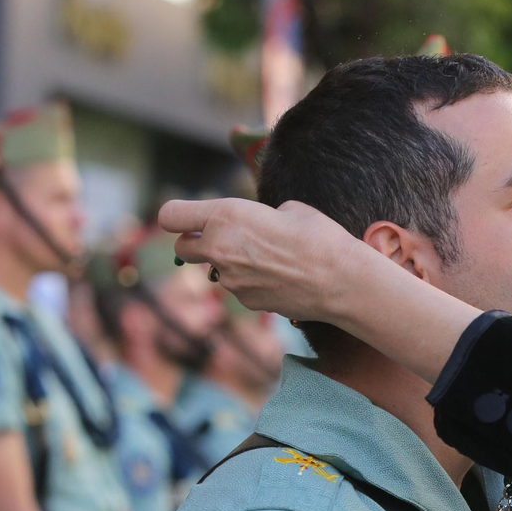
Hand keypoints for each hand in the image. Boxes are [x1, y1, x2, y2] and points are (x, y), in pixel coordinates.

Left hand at [160, 199, 374, 325]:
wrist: (341, 281)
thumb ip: (255, 215)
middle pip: (182, 249)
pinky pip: (239, 288)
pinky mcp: (246, 302)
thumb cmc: (319, 237)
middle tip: (222, 237)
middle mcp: (219, 249)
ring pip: (214, 271)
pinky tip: (278, 277)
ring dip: (229, 263)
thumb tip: (251, 224)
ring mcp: (231, 281)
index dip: (177, 216)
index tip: (187, 218)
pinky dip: (251, 282)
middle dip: (196, 242)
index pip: (170, 215)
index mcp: (225, 216)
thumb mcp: (287, 208)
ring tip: (266, 258)